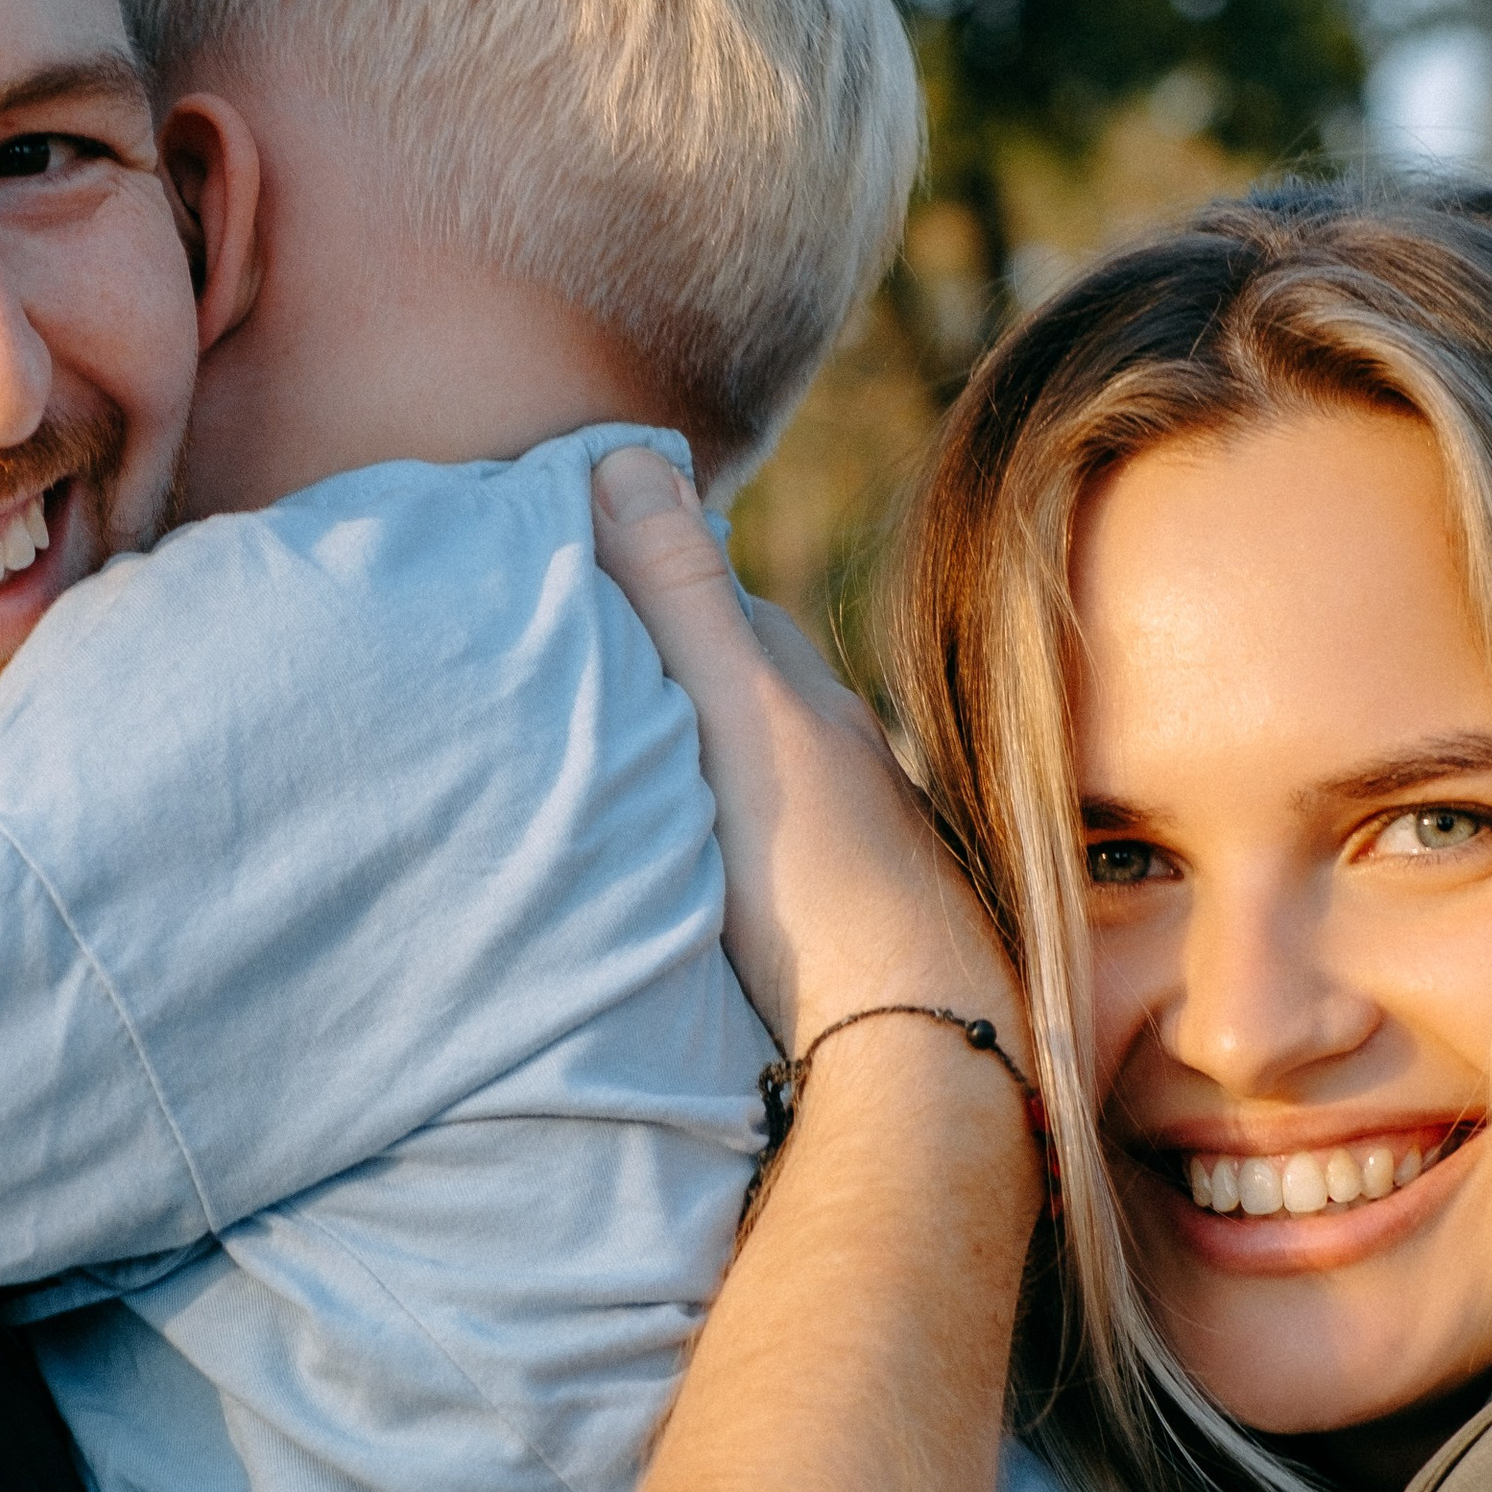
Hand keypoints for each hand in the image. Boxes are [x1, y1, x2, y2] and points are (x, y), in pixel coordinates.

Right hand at [590, 453, 1016, 1061]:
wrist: (913, 1038)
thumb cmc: (816, 879)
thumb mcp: (734, 714)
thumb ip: (680, 595)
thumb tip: (630, 453)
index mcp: (806, 699)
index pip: (723, 608)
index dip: (651, 575)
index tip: (578, 561)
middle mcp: (838, 762)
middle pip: (746, 690)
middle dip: (677, 665)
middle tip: (588, 661)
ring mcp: (847, 846)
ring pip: (759, 774)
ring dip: (700, 761)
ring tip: (624, 764)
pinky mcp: (842, 928)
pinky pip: (767, 855)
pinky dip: (724, 838)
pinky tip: (696, 871)